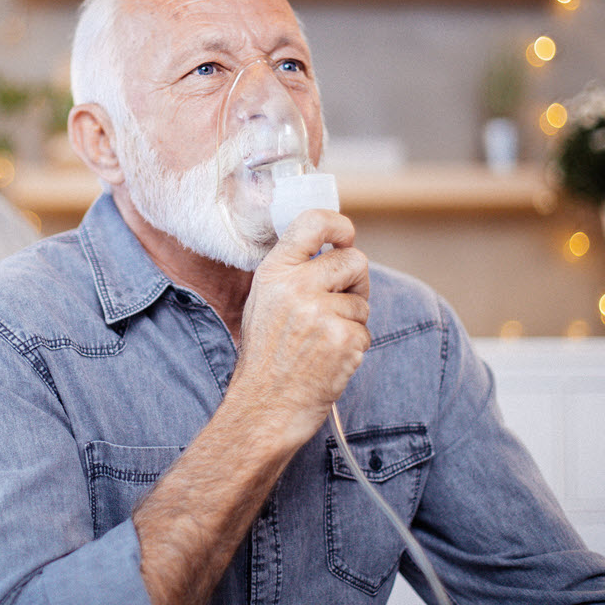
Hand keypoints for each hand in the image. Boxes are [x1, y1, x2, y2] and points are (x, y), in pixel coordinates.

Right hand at [229, 209, 370, 448]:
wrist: (263, 407)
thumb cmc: (266, 356)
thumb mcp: (264, 301)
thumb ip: (293, 272)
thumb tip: (334, 248)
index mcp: (274, 272)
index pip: (312, 223)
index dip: (339, 225)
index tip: (346, 237)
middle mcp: (296, 286)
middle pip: (355, 260)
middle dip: (356, 283)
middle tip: (340, 305)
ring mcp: (320, 313)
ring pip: (362, 302)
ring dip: (352, 321)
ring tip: (322, 342)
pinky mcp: (343, 339)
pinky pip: (365, 331)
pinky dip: (354, 347)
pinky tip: (329, 360)